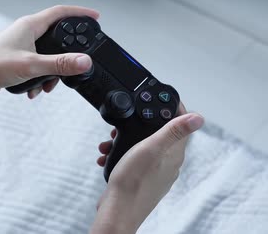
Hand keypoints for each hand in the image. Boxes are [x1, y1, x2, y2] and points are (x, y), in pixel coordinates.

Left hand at [0, 5, 99, 100]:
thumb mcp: (32, 65)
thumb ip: (60, 63)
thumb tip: (84, 61)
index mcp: (29, 25)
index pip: (60, 12)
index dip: (80, 13)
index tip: (96, 17)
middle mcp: (24, 32)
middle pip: (56, 36)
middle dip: (66, 53)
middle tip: (75, 64)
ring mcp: (19, 46)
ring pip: (46, 55)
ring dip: (51, 71)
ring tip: (48, 85)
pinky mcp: (15, 60)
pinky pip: (35, 66)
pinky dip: (39, 78)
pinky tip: (35, 91)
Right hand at [91, 103, 204, 232]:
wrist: (118, 210)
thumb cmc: (133, 182)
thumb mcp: (150, 148)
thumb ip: (173, 131)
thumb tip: (199, 117)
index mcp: (174, 153)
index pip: (179, 123)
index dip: (170, 108)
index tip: (156, 99)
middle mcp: (168, 163)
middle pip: (158, 132)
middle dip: (139, 124)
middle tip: (124, 124)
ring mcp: (156, 172)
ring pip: (143, 145)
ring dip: (126, 140)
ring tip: (111, 142)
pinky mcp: (143, 178)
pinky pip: (134, 159)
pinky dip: (121, 154)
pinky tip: (110, 156)